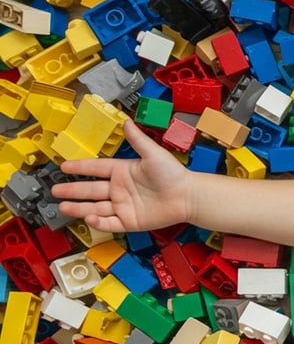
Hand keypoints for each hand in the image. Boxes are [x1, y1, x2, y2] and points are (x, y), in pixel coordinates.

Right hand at [53, 120, 192, 232]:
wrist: (188, 196)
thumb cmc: (174, 174)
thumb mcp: (153, 154)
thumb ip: (138, 139)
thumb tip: (126, 121)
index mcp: (123, 171)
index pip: (96, 168)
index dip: (80, 167)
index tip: (64, 166)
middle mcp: (120, 189)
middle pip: (91, 190)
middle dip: (72, 190)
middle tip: (55, 190)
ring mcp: (124, 206)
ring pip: (95, 207)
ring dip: (78, 207)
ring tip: (61, 206)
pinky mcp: (130, 221)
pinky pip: (109, 223)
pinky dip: (98, 222)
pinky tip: (87, 217)